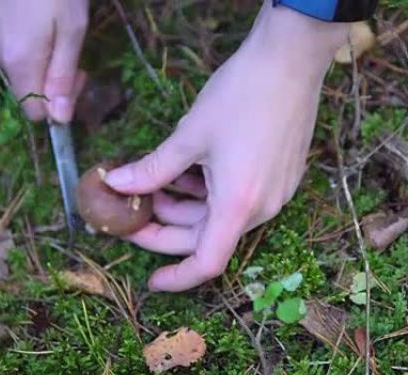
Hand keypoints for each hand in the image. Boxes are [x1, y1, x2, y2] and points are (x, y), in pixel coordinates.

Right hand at [0, 0, 88, 121]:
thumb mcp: (73, 26)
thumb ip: (64, 74)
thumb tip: (60, 119)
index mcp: (18, 61)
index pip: (33, 112)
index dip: (58, 103)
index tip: (79, 74)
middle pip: (23, 88)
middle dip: (50, 78)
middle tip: (71, 46)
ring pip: (11, 66)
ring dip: (34, 58)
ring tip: (51, 26)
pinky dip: (18, 40)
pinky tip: (29, 16)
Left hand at [103, 1, 348, 291]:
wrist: (291, 61)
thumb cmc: (241, 95)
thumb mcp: (189, 135)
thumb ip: (152, 169)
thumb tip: (116, 184)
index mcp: (238, 205)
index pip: (206, 263)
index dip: (176, 278)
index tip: (151, 280)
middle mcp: (262, 207)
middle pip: (208, 238)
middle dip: (167, 230)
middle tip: (134, 214)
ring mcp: (275, 192)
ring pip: (221, 217)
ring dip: (186, 208)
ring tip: (156, 184)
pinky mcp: (280, 177)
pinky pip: (238, 200)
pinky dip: (208, 194)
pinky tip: (187, 172)